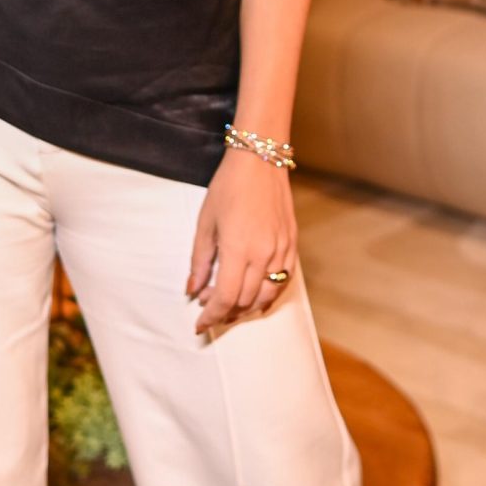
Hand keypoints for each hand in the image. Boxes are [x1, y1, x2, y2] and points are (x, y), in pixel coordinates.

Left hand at [186, 150, 295, 333]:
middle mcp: (264, 254)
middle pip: (246, 301)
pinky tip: (257, 297)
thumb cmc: (228, 187)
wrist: (260, 161)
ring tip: (230, 305)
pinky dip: (269, 294)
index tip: (200, 325)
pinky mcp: (292, 244)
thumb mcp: (205, 224)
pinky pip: (284, 280)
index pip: (226, 298)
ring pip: (267, 295)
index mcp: (238, 249)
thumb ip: (200, 261)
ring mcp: (281, 250)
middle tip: (208, 305)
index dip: (211, 316)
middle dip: (225, 311)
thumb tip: (193, 290)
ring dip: (247, 307)